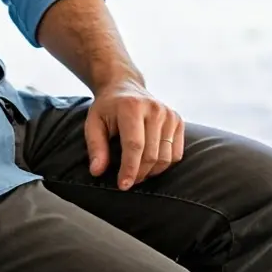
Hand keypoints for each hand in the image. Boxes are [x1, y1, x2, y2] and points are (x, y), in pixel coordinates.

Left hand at [84, 76, 184, 190]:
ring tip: (137, 171)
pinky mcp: (177, 119)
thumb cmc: (107, 108)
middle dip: (139, 173)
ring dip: (151, 171)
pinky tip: (150, 161)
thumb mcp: (94, 123)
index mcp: (131, 106)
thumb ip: (96, 147)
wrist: (124, 85)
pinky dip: (164, 164)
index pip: (134, 145)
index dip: (129, 169)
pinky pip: (176, 153)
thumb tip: (96, 171)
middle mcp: (154, 108)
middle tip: (127, 180)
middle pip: (151, 154)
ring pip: (165, 157)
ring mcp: (168, 113)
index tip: (123, 185)